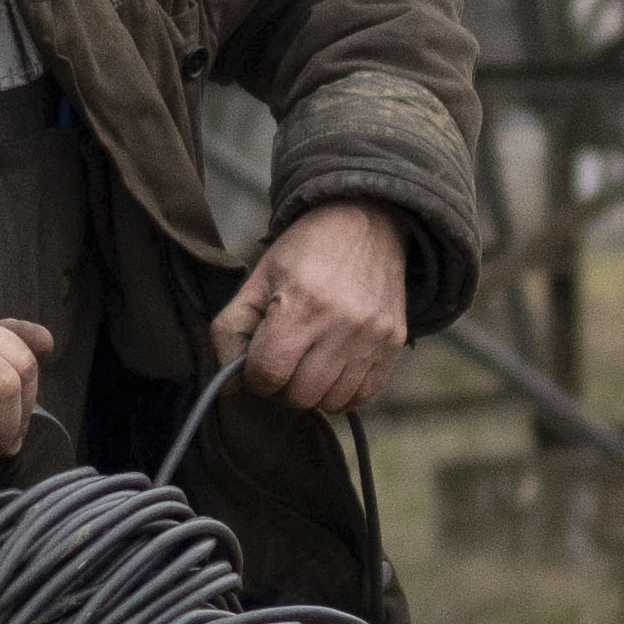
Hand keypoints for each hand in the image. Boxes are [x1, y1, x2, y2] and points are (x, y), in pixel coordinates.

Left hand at [214, 198, 414, 417]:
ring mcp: (372, 337)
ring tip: (310, 363)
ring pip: (332, 402)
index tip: (260, 361)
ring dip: (314, 392)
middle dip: (283, 386)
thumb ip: (231, 331)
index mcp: (300, 305)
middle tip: (285, 361)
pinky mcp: (394, 343)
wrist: (365, 221)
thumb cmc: (304, 252)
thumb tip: (229, 385)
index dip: (256, 375)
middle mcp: (341, 325)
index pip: (268, 374)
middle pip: (300, 395)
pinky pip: (364, 395)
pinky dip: (344, 392)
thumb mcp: (257, 280)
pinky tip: (335, 368)